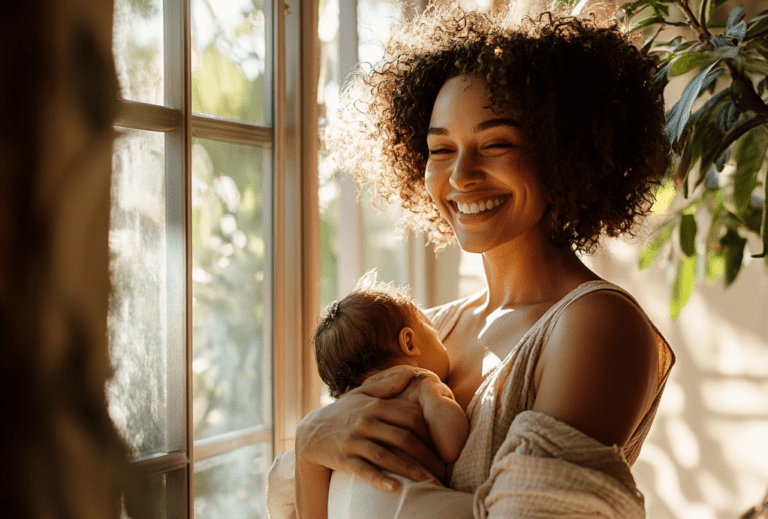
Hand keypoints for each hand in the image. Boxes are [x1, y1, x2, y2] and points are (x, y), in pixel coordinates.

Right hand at [295, 369, 445, 490]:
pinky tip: (395, 488)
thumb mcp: (362, 394)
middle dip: (426, 454)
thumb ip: (387, 385)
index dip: (429, 432)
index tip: (441, 446)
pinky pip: (364, 470)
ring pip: (386, 456)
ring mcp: (353, 441)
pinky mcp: (343, 459)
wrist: (310, 432)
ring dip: (409, 469)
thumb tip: (412, 373)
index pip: (410, 416)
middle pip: (403, 437)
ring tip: (428, 480)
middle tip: (442, 469)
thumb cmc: (343, 412)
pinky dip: (379, 479)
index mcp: (374, 405)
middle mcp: (365, 421)